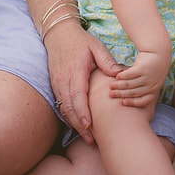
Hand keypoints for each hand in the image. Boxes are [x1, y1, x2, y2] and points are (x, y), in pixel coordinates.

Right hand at [44, 20, 121, 142]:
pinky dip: (69, 116)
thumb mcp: (96, 46)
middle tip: (91, 139)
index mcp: (75, 71)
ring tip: (87, 136)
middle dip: (79, 125)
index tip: (89, 125)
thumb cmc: (80, 41)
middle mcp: (63, 80)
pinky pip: (61, 105)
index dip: (83, 112)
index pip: (77, 95)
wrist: (59, 35)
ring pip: (64, 109)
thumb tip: (119, 74)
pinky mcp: (55, 86)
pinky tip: (79, 125)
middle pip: (69, 108)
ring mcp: (57, 84)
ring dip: (74, 124)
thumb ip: (106, 60)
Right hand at [109, 48, 169, 106]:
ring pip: (130, 84)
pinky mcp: (143, 68)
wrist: (159, 53)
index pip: (143, 100)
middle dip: (121, 94)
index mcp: (154, 90)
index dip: (133, 102)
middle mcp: (152, 85)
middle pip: (134, 92)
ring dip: (119, 86)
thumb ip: (141, 88)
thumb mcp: (150, 81)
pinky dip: (122, 76)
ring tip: (110, 86)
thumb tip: (125, 97)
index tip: (123, 102)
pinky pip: (130, 74)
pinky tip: (117, 76)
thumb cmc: (151, 69)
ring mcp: (148, 77)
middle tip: (111, 94)